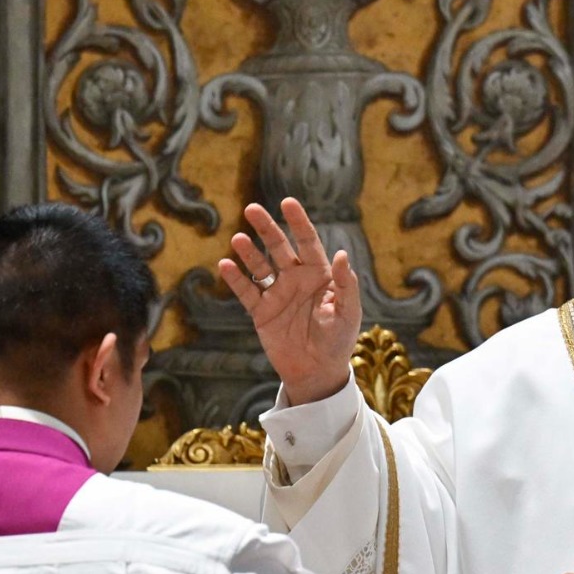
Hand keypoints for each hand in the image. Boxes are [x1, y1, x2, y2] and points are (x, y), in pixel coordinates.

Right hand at [219, 198, 361, 405]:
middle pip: (279, 247)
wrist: (318, 371)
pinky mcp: (262, 312)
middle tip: (252, 209)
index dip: (298, 222)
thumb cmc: (339, 340)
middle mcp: (296, 279)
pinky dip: (236, 280)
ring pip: (260, 266)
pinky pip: (246, 292)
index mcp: (320, 275)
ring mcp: (277, 294)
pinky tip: (225, 265)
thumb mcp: (347, 312)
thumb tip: (341, 254)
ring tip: (238, 239)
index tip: (287, 202)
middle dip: (267, 228)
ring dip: (249, 252)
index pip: (308, 242)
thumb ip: (346, 284)